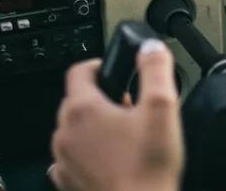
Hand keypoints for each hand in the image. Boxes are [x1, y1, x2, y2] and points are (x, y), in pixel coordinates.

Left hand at [49, 40, 182, 190]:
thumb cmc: (147, 169)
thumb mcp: (162, 109)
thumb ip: (155, 70)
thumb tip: (151, 49)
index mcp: (82, 109)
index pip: (79, 71)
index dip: (99, 65)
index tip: (113, 70)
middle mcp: (65, 133)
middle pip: (76, 100)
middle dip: (102, 98)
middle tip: (129, 108)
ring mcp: (64, 159)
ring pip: (73, 130)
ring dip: (94, 127)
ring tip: (124, 137)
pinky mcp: (68, 181)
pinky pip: (72, 157)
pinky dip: (87, 154)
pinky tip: (111, 160)